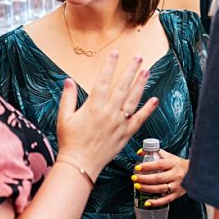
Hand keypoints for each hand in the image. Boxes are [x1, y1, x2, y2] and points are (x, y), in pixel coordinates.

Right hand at [56, 52, 157, 177]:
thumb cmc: (70, 141)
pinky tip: (155, 99)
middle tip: (138, 57)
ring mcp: (119, 124)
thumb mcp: (64, 118)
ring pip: (132, 100)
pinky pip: (139, 120)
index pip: (103, 81)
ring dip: (141, 84)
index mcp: (93, 107)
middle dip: (130, 70)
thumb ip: (68, 98)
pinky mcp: (125, 134)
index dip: (110, 66)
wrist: (80, 164)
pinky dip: (148, 110)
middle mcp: (108, 113)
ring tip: (147, 71)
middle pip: (122, 87)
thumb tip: (68, 80)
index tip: (115, 54)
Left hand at [133, 148, 187, 206]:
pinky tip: (147, 202)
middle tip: (134, 178)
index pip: (159, 164)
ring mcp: (177, 185)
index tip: (137, 168)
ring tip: (137, 186)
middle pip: (158, 178)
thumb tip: (139, 152)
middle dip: (144, 179)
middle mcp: (175, 175)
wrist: (196, 173)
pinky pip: (166, 200)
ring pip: (160, 189)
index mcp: (173, 163)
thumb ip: (155, 152)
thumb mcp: (169, 156)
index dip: (148, 166)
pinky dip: (156, 202)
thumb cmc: (178, 164)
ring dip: (147, 189)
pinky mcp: (177, 194)